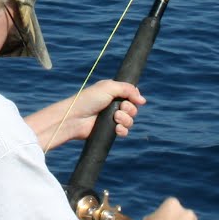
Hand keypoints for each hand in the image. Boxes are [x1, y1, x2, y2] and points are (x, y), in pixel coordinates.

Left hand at [25, 80, 145, 151]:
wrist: (75, 118)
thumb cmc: (88, 99)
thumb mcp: (109, 87)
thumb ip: (127, 89)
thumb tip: (143, 100)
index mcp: (113, 92)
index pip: (131, 95)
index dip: (134, 98)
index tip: (133, 99)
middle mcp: (113, 104)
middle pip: (133, 108)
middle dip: (130, 109)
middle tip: (120, 108)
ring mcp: (111, 118)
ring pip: (130, 121)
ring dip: (126, 119)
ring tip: (115, 118)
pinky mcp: (109, 130)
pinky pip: (124, 132)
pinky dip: (123, 130)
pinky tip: (116, 128)